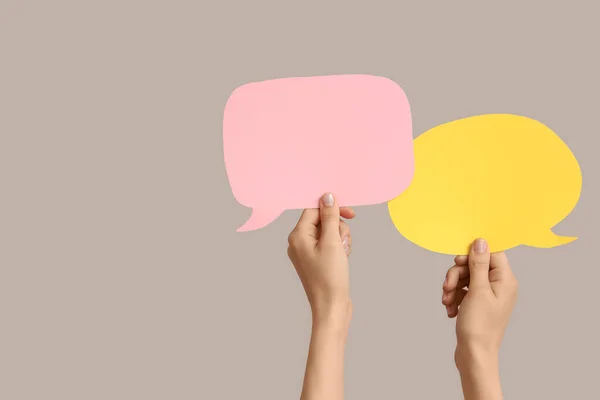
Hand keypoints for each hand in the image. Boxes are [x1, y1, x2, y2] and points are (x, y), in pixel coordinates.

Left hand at [287, 193, 354, 320]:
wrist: (332, 308)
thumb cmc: (330, 278)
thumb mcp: (332, 243)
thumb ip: (329, 217)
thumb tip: (327, 196)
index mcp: (297, 236)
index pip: (313, 210)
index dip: (332, 208)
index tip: (349, 213)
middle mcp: (298, 242)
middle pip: (322, 220)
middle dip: (338, 228)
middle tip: (343, 242)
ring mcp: (307, 252)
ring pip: (329, 232)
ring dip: (341, 238)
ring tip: (344, 253)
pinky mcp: (316, 260)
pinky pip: (329, 244)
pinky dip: (339, 247)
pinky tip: (343, 258)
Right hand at [442, 238, 517, 399]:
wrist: (474, 354)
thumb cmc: (479, 325)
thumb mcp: (477, 290)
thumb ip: (479, 264)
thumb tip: (481, 241)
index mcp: (505, 280)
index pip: (492, 253)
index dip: (473, 254)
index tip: (458, 261)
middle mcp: (500, 286)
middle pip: (475, 266)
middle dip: (457, 275)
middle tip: (447, 286)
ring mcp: (489, 296)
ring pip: (466, 279)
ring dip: (453, 287)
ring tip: (446, 301)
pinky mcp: (479, 305)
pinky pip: (464, 292)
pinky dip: (454, 297)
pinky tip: (450, 309)